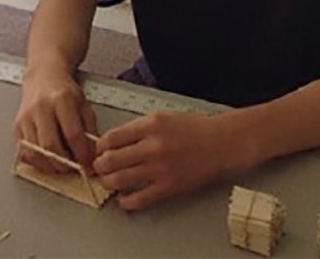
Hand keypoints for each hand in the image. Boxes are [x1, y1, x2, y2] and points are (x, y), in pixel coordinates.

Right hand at [12, 64, 97, 173]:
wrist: (43, 76)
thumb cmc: (64, 91)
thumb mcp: (84, 104)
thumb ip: (89, 128)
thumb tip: (92, 154)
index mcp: (61, 100)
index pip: (73, 134)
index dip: (82, 154)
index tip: (89, 164)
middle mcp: (41, 108)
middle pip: (50, 145)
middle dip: (64, 164)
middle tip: (74, 169)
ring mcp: (26, 117)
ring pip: (35, 152)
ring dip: (50, 166)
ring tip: (63, 167)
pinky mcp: (16, 126)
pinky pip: (24, 152)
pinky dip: (36, 162)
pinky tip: (47, 161)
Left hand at [92, 111, 229, 210]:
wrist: (220, 143)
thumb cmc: (194, 129)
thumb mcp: (162, 117)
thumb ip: (138, 127)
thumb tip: (113, 141)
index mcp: (150, 125)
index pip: (111, 138)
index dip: (100, 146)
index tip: (100, 150)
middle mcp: (152, 146)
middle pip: (109, 160)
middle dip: (99, 165)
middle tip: (100, 167)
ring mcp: (159, 168)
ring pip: (118, 180)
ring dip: (108, 182)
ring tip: (110, 181)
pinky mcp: (168, 187)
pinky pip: (137, 200)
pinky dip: (125, 202)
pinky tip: (124, 197)